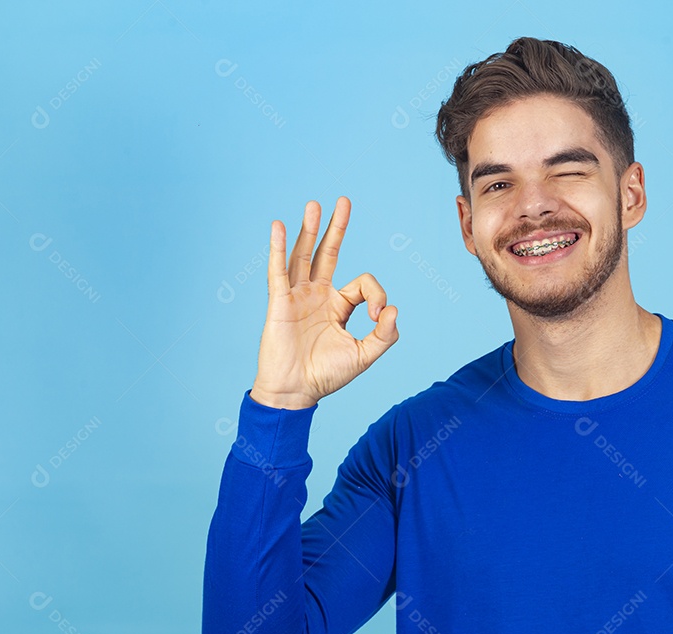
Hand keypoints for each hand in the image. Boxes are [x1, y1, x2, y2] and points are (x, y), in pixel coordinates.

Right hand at [249, 197, 397, 408]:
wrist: (296, 392)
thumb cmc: (326, 375)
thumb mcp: (364, 355)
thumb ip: (384, 334)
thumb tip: (393, 308)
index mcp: (338, 306)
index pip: (362, 283)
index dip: (376, 294)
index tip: (379, 315)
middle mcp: (317, 295)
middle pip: (328, 253)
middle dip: (336, 228)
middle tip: (344, 201)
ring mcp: (297, 296)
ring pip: (304, 255)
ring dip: (309, 229)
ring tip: (315, 204)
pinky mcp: (279, 302)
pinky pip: (278, 271)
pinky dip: (278, 248)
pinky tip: (278, 226)